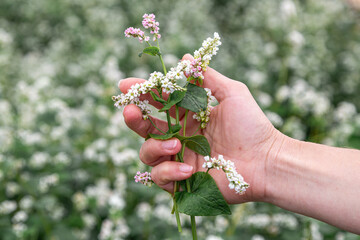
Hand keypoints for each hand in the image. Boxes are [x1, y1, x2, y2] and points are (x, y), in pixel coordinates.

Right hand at [120, 54, 282, 203]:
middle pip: (145, 128)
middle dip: (134, 118)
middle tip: (131, 111)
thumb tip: (185, 59)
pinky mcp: (183, 181)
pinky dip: (170, 172)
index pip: (158, 103)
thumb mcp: (232, 93)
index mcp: (188, 116)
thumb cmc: (252, 126)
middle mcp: (180, 136)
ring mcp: (179, 159)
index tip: (126, 85)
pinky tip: (189, 168)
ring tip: (178, 144)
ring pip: (147, 153)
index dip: (141, 94)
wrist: (266, 161)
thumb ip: (207, 77)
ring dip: (156, 147)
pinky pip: (161, 178)